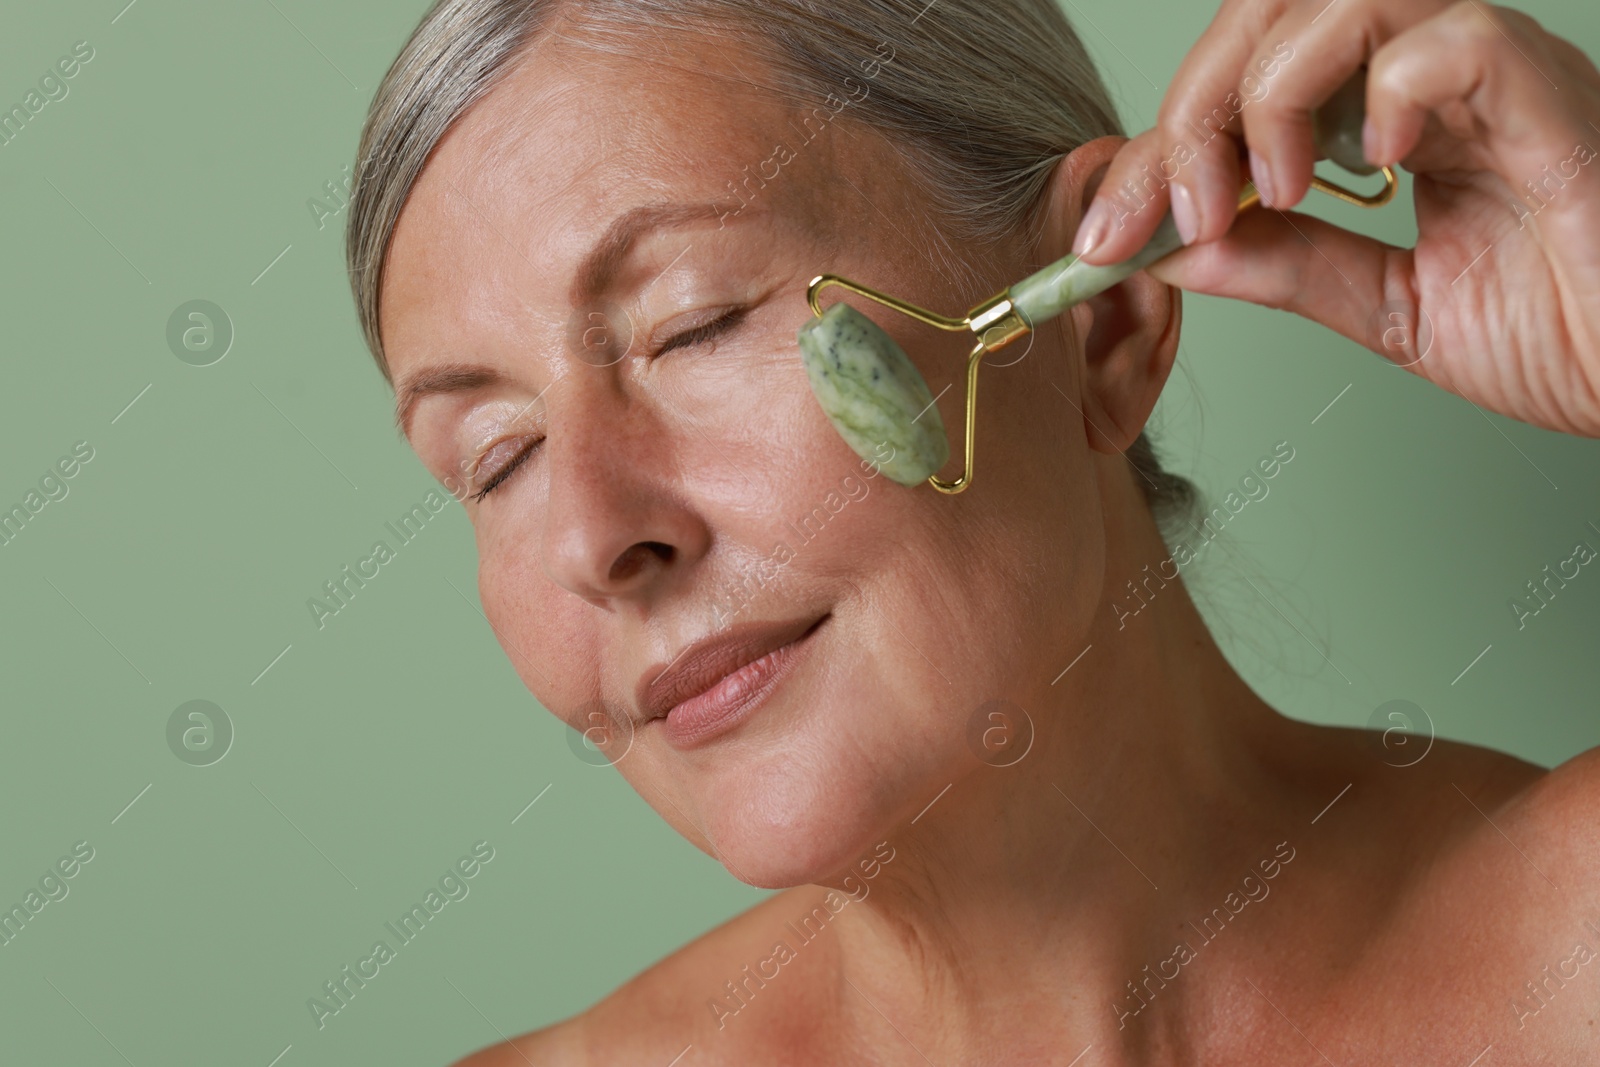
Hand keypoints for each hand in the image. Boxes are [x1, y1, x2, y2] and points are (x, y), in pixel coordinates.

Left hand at [1073, 0, 1599, 437]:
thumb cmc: (1568, 330)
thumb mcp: (1388, 306)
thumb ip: (1286, 266)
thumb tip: (1176, 252)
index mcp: (1389, 120)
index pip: (1243, 86)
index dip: (1161, 152)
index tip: (1107, 237)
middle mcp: (1431, 80)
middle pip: (1272, 17)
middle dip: (1192, 114)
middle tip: (1172, 215)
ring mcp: (1488, 78)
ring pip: (1345, 3)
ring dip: (1270, 99)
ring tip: (1270, 195)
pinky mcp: (1546, 94)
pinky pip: (1453, 39)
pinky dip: (1388, 93)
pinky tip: (1372, 165)